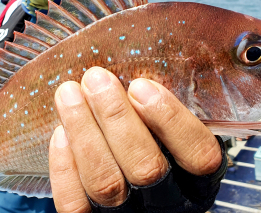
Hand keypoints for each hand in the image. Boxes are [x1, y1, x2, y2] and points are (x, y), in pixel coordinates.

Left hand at [49, 67, 223, 212]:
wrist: (127, 204)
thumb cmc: (151, 147)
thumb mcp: (171, 134)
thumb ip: (161, 112)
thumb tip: (134, 61)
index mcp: (197, 182)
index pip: (199, 157)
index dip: (171, 120)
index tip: (142, 86)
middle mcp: (168, 205)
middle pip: (145, 168)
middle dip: (116, 117)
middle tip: (96, 79)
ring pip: (106, 184)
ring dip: (84, 131)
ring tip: (69, 94)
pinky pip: (75, 203)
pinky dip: (65, 166)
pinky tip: (61, 133)